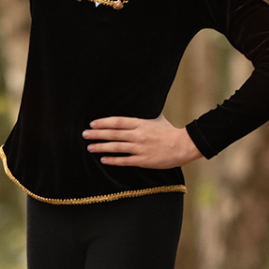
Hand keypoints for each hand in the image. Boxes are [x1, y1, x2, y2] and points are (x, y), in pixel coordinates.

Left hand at [83, 115, 200, 169]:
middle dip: (97, 134)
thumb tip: (135, 108)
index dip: (104, 122)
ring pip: (116, 147)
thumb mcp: (156, 119)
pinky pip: (125, 161)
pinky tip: (103, 160)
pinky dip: (113, 160)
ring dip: (101, 147)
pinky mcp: (143, 161)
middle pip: (114, 134)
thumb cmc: (169, 132)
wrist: (183, 146)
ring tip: (90, 147)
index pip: (118, 121)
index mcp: (141, 123)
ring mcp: (140, 148)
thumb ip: (143, 117)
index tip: (92, 124)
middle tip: (85, 134)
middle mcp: (138, 135)